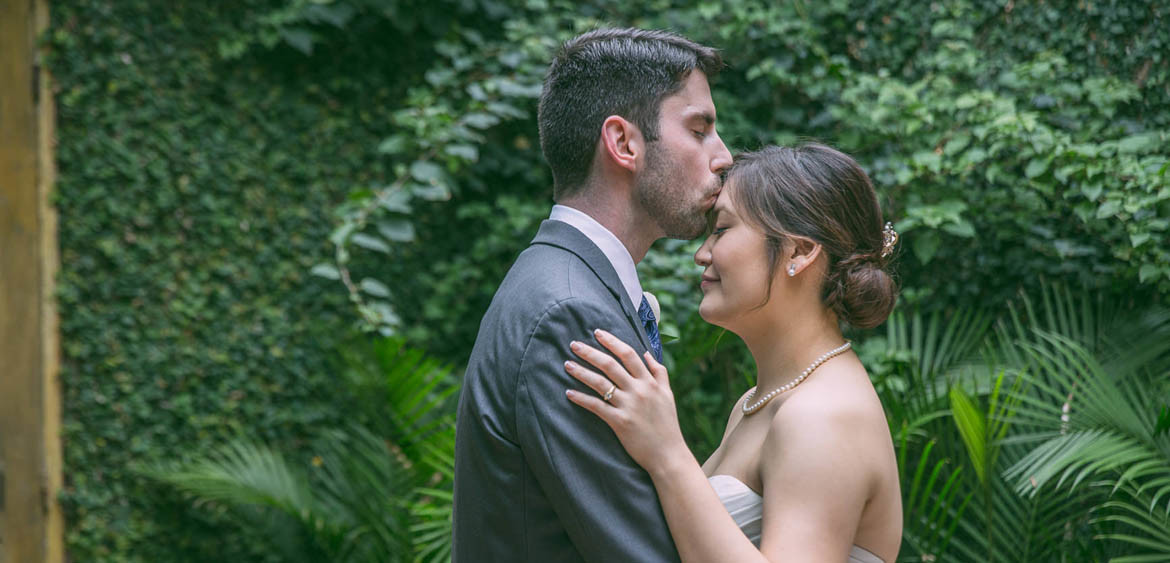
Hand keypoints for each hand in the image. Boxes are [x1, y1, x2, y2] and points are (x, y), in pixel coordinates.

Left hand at [564, 329, 688, 471]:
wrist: (668, 454)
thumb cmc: (667, 424)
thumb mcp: (667, 394)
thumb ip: (659, 372)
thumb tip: (647, 353)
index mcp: (650, 382)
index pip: (629, 354)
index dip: (612, 341)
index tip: (597, 332)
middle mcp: (639, 390)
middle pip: (611, 365)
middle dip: (590, 352)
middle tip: (573, 344)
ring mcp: (629, 406)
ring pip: (600, 383)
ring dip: (581, 372)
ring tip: (567, 364)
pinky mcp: (620, 422)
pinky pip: (596, 406)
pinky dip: (581, 399)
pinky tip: (569, 393)